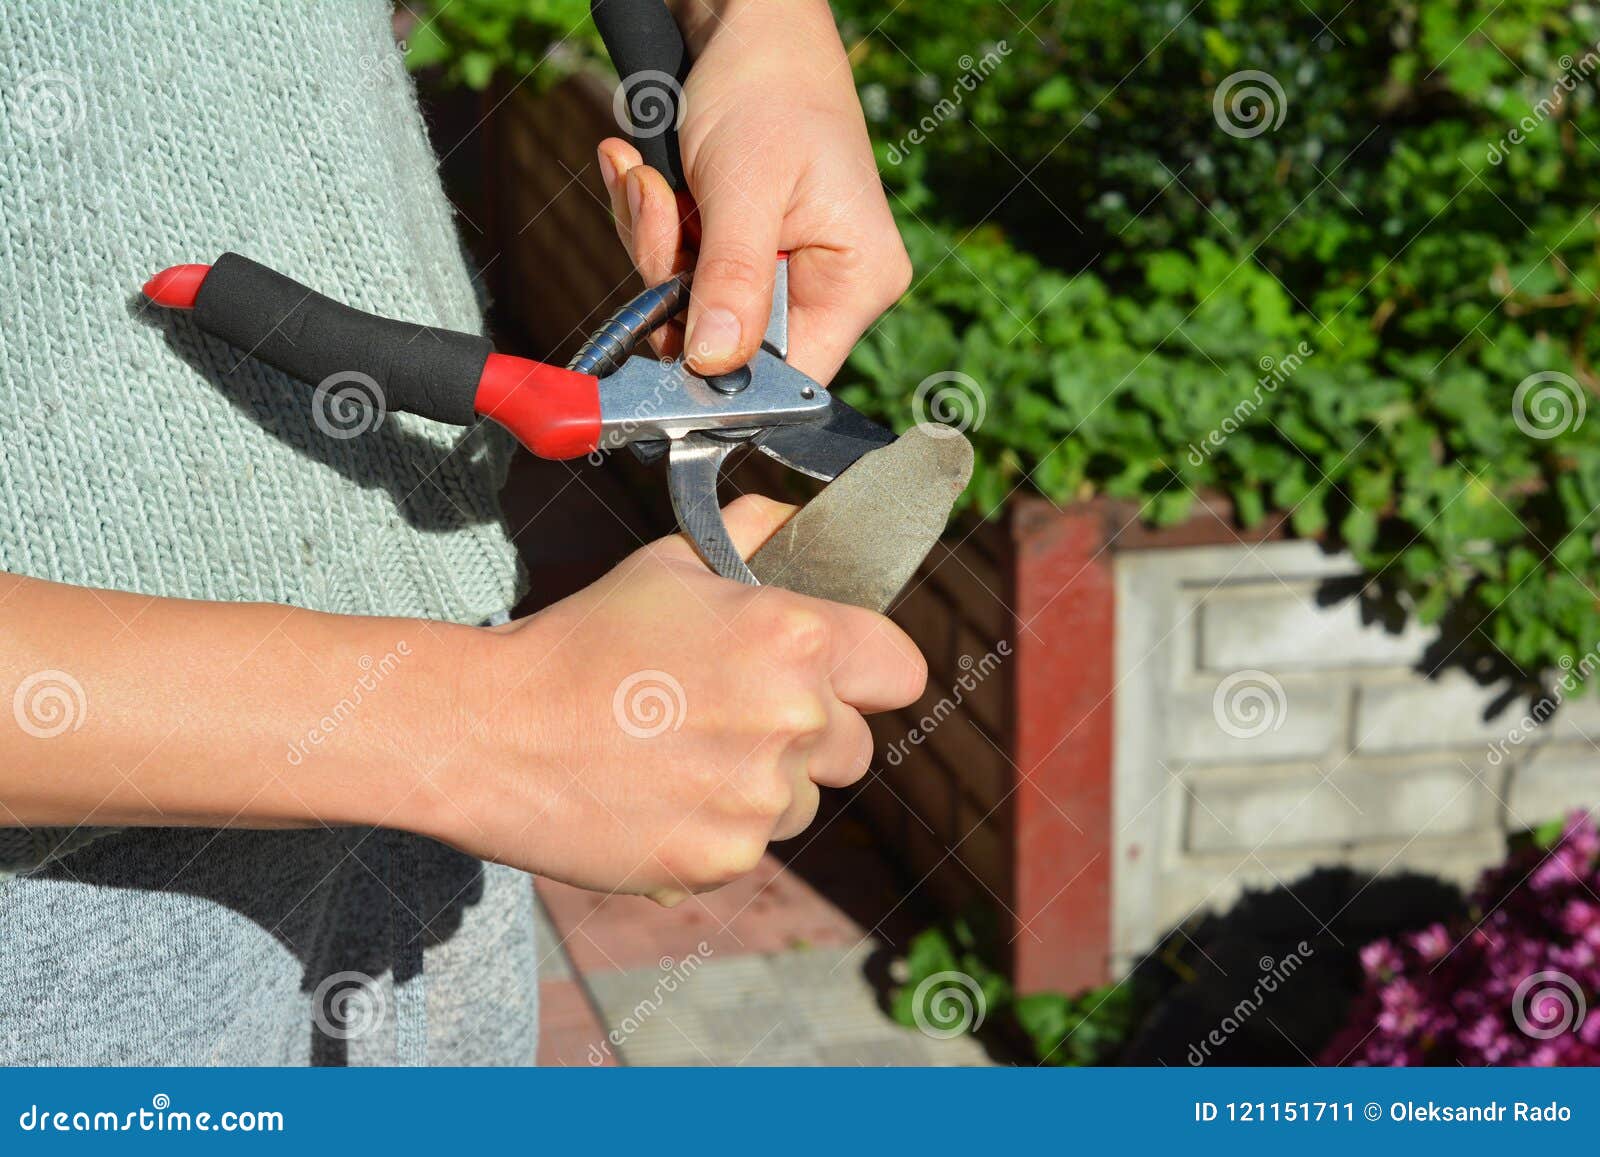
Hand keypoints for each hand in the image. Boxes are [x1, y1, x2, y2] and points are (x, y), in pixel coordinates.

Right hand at [428, 496, 926, 900]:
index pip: (901, 670)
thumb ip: (750, 539)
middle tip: (734, 717)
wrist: (493, 731)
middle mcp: (794, 718)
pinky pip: (752, 848)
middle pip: (857, 746)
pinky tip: (659, 796)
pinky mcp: (725, 859)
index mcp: (794, 638)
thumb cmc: (580, 642)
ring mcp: (761, 798)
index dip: (871, 672)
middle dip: (812, 735)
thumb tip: (793, 517)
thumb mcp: (670, 566)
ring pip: (804, 802)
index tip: (843, 678)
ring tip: (684, 757)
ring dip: (764, 786)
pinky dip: (717, 830)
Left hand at [595, 0, 910, 384]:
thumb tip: (712, 364)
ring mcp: (780, 268)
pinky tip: (646, 173)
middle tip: (661, 204)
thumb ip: (732, 280)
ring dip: (653, 242)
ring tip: (651, 176)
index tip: (667, 339)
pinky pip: (678, 268)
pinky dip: (651, 223)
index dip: (724, 373)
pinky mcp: (738, 248)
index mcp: (856, 280)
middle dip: (672, 278)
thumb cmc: (767, 86)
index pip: (790, 376)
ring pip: (690, 305)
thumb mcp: (745, 188)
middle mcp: (826, 285)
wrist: (746, 21)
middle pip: (728, 341)